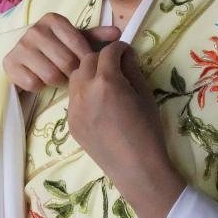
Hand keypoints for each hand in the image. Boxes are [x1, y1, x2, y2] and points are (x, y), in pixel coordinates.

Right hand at [3, 13, 119, 91]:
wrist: (24, 56)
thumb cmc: (56, 47)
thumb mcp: (76, 39)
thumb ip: (96, 36)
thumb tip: (118, 33)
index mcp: (53, 19)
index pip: (79, 45)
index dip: (85, 59)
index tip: (84, 65)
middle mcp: (35, 29)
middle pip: (66, 62)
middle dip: (71, 72)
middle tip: (70, 74)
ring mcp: (20, 46)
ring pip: (51, 75)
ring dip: (57, 81)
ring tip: (57, 76)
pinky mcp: (9, 63)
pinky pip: (33, 83)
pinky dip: (40, 86)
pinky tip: (40, 79)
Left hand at [68, 42, 184, 217]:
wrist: (137, 168)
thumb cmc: (148, 131)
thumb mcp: (145, 94)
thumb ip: (132, 70)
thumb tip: (125, 55)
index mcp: (106, 82)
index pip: (107, 52)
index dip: (119, 48)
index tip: (127, 52)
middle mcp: (84, 91)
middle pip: (87, 60)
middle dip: (102, 58)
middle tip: (117, 65)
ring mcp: (73, 108)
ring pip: (76, 77)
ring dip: (89, 73)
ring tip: (106, 83)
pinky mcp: (70, 122)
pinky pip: (74, 98)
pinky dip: (84, 92)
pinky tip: (99, 103)